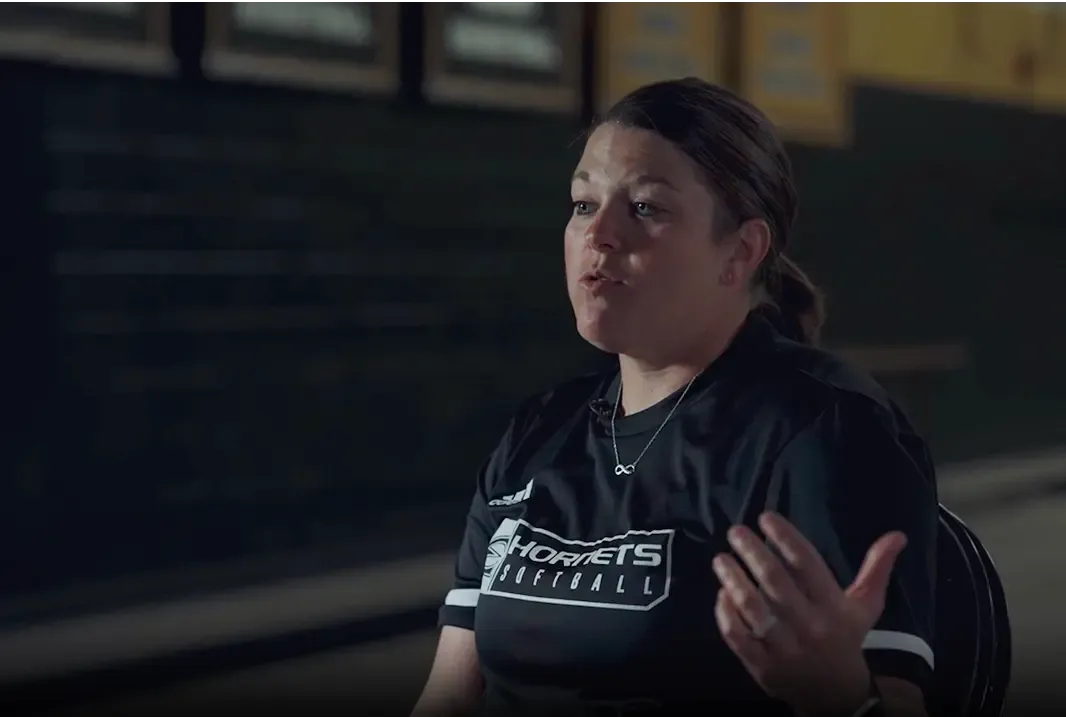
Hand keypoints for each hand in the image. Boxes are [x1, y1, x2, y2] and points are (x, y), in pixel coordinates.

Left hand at [712, 512, 906, 716]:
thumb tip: (897, 535)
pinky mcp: (762, 665)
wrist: (835, 696)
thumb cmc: (845, 639)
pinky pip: (737, 636)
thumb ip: (876, 569)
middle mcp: (809, 626)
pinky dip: (726, 613)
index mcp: (833, 608)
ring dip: (733, 579)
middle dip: (752, 552)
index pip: (806, 564)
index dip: (785, 537)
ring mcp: (783, 647)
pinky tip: (722, 593)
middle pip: (775, 582)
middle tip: (735, 531)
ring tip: (721, 558)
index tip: (765, 516)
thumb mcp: (865, 606)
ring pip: (752, 608)